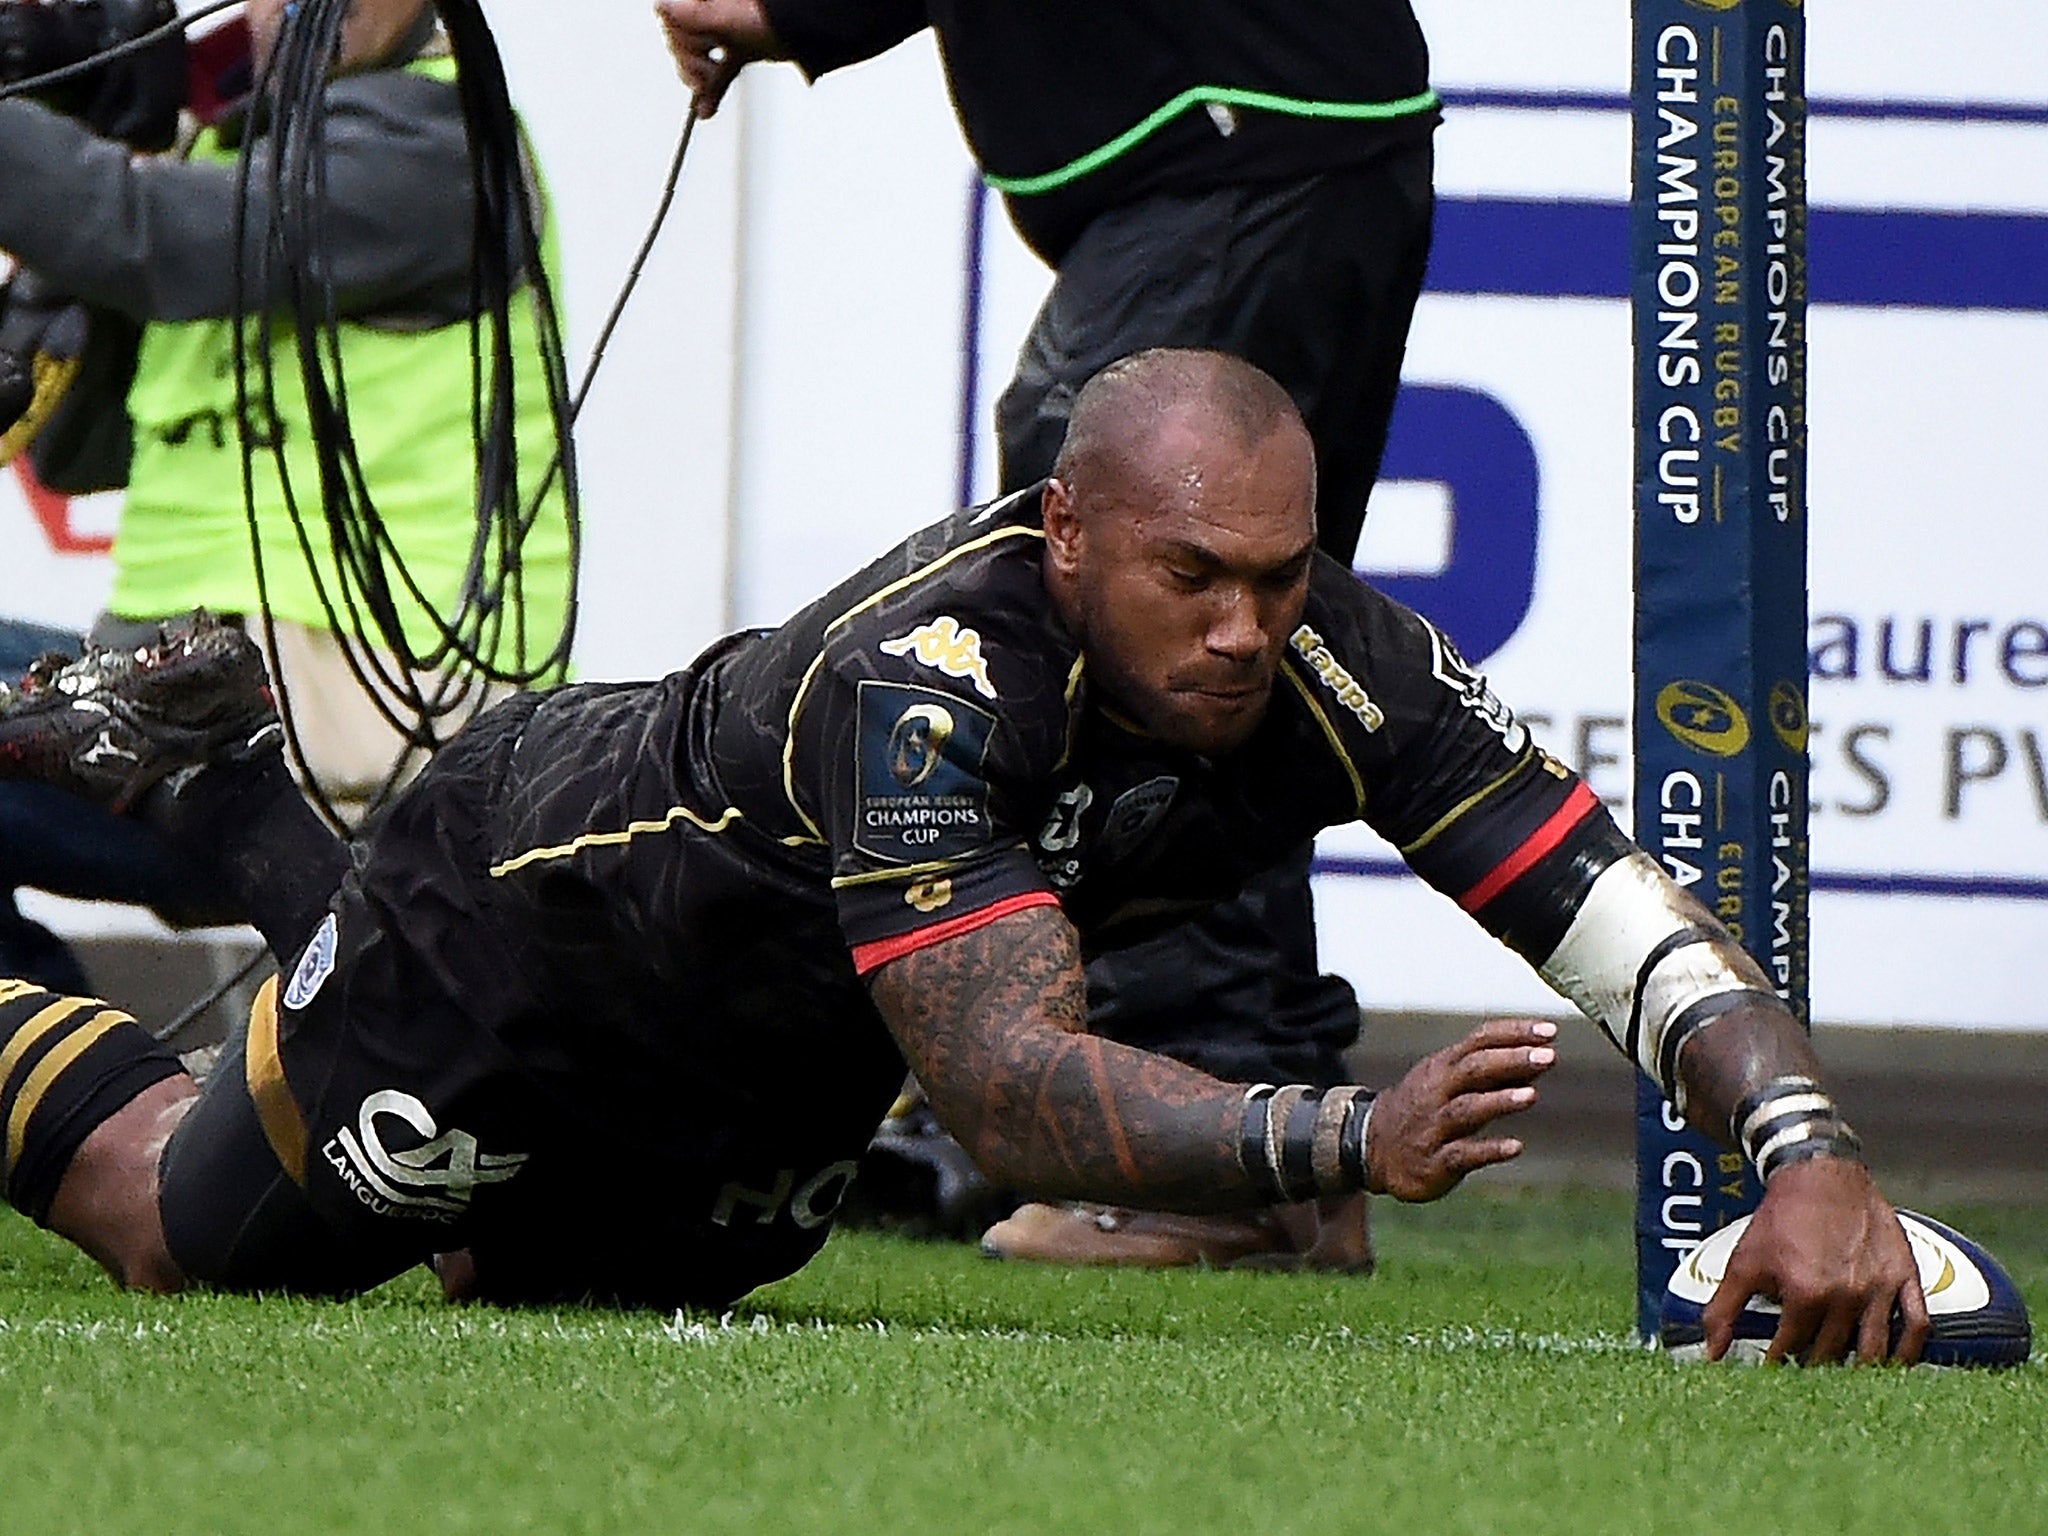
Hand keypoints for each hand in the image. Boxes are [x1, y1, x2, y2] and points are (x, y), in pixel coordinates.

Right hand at [654, 0, 783, 117]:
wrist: (808, 31)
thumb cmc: (775, 19)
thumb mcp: (729, 16)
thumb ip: (693, 15)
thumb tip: (662, 7)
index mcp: (703, 0)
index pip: (668, 17)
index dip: (679, 35)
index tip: (697, 47)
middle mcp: (710, 11)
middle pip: (679, 41)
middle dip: (692, 60)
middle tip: (709, 69)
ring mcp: (723, 33)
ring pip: (696, 60)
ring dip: (700, 80)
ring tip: (708, 89)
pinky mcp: (736, 52)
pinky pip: (716, 73)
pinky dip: (712, 92)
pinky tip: (706, 109)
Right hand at [1365, 1019, 1555, 1201]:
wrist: (1373, 1147)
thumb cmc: (1425, 1108)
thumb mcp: (1451, 1081)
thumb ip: (1494, 1072)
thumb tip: (1540, 1059)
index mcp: (1443, 1067)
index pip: (1480, 1041)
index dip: (1514, 1033)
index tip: (1549, 1030)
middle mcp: (1437, 1091)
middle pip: (1474, 1069)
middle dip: (1511, 1060)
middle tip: (1548, 1056)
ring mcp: (1434, 1126)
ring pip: (1467, 1109)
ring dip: (1500, 1100)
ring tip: (1532, 1095)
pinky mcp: (1434, 1161)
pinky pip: (1462, 1154)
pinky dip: (1489, 1150)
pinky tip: (1514, 1147)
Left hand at [1702, 1156, 1928, 1364]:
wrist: (1820, 1175)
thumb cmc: (1781, 1218)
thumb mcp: (1744, 1262)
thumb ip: (1724, 1309)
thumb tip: (1712, 1352)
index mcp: (1807, 1294)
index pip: (1790, 1348)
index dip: (1777, 1362)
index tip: (1772, 1374)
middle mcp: (1847, 1296)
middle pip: (1831, 1353)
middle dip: (1813, 1368)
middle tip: (1804, 1376)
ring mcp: (1880, 1289)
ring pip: (1874, 1351)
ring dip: (1857, 1371)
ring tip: (1841, 1380)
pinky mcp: (1905, 1277)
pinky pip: (1917, 1326)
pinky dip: (1909, 1353)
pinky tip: (1896, 1367)